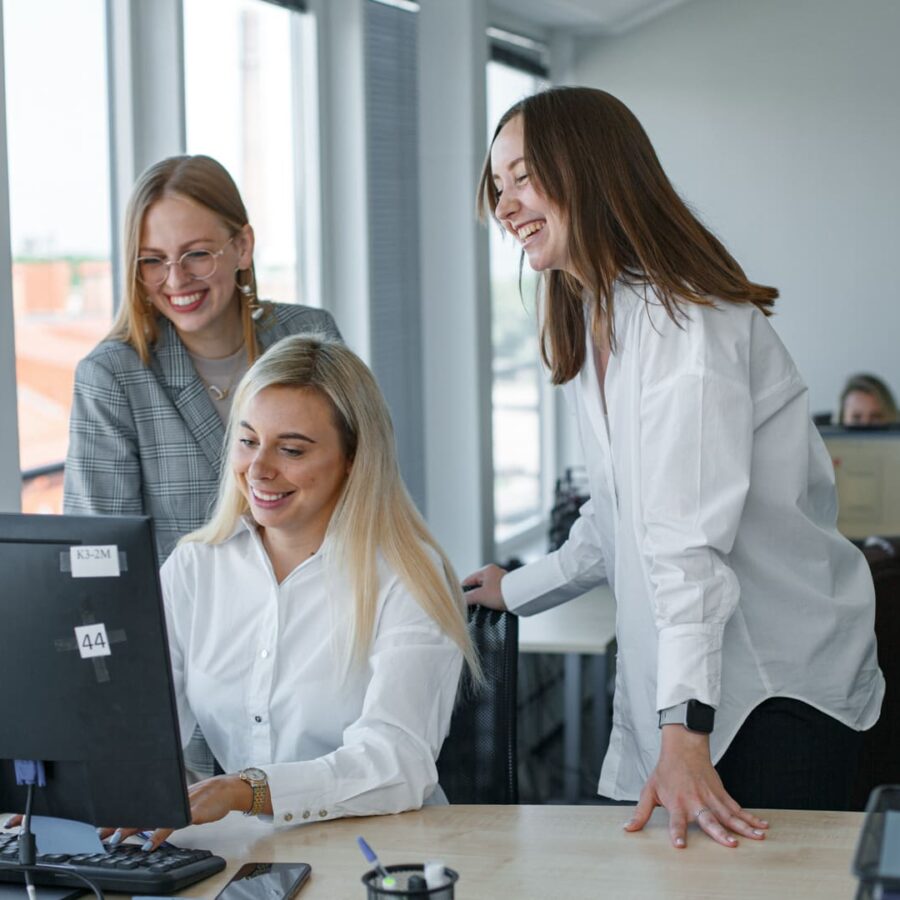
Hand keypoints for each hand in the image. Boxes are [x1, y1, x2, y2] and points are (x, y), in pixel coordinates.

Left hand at [101, 774, 253, 850]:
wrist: (227, 789)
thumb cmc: (205, 798)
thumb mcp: (181, 803)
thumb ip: (165, 811)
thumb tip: (146, 823)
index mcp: (164, 800)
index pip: (137, 808)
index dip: (117, 817)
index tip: (99, 827)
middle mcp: (168, 801)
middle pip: (138, 812)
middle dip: (117, 823)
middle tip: (99, 834)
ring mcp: (178, 806)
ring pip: (151, 818)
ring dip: (133, 828)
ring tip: (117, 838)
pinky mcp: (190, 813)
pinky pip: (171, 825)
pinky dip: (159, 835)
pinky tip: (150, 845)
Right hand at [461, 564, 507, 609]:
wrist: (520, 599)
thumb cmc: (501, 593)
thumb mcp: (480, 596)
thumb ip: (468, 597)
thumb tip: (460, 600)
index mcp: (487, 570)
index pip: (469, 579)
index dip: (463, 590)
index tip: (460, 599)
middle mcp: (495, 573)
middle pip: (478, 586)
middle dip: (474, 597)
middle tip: (470, 606)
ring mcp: (502, 581)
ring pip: (487, 592)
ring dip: (483, 601)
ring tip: (480, 610)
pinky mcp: (507, 589)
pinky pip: (495, 596)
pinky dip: (492, 602)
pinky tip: (491, 609)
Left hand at [623, 726, 768, 848]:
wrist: (683, 747)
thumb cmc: (665, 772)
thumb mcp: (649, 790)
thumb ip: (641, 812)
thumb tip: (628, 829)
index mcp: (677, 803)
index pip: (676, 821)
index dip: (677, 833)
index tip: (680, 845)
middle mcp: (696, 801)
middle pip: (708, 819)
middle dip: (719, 832)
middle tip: (730, 844)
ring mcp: (711, 798)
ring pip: (729, 815)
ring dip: (743, 827)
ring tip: (756, 838)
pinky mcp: (722, 794)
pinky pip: (737, 808)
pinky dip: (750, 818)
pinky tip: (762, 827)